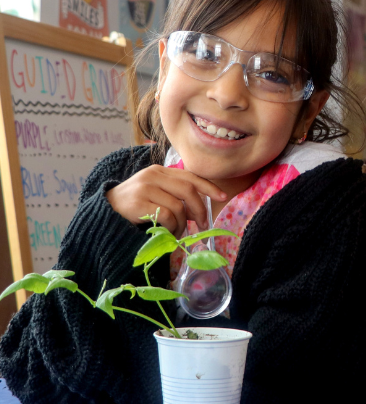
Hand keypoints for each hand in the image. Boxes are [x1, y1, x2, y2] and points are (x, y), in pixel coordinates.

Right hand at [106, 165, 226, 236]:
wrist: (105, 212)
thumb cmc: (134, 205)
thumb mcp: (156, 195)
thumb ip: (176, 197)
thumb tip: (199, 212)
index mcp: (160, 171)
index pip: (190, 176)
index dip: (209, 186)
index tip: (222, 196)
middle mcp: (153, 176)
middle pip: (188, 190)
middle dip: (200, 209)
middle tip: (202, 225)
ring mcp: (145, 188)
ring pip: (178, 206)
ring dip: (182, 224)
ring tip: (177, 232)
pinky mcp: (138, 203)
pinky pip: (167, 217)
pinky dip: (172, 228)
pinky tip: (167, 232)